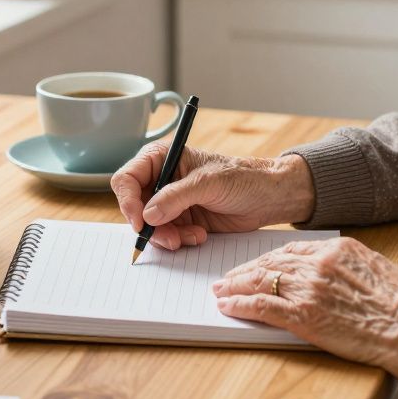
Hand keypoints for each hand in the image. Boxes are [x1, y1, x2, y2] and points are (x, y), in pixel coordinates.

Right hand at [110, 142, 315, 250]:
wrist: (269, 197)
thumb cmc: (244, 177)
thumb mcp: (209, 183)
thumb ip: (176, 197)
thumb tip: (147, 215)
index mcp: (163, 158)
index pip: (128, 178)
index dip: (128, 201)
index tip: (141, 222)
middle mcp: (162, 179)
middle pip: (135, 206)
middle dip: (150, 226)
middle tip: (169, 238)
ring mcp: (171, 201)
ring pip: (150, 226)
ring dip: (167, 236)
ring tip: (192, 236)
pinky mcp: (182, 220)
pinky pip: (167, 236)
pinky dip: (179, 240)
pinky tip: (200, 236)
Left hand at [212, 237, 397, 377]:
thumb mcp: (376, 272)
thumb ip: (347, 269)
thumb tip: (329, 278)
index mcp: (338, 248)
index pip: (291, 249)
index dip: (268, 259)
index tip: (256, 265)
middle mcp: (319, 263)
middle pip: (271, 262)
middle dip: (245, 270)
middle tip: (227, 277)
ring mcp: (310, 288)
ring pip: (260, 280)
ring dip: (235, 286)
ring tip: (220, 291)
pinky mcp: (304, 316)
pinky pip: (261, 306)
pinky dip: (240, 305)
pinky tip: (228, 307)